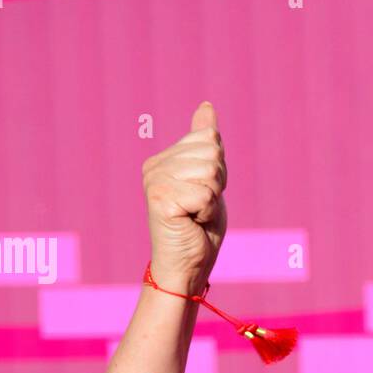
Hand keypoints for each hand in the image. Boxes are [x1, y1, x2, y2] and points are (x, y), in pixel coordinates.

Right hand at [142, 101, 227, 293]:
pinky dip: (207, 212)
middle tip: (200, 207)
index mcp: (164, 158)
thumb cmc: (200, 227)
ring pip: (210, 172)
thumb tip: (207, 107)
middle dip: (217, 183)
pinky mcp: (161, 199)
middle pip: (212, 153)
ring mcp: (155, 181)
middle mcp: (154, 166)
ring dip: (213, 199)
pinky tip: (192, 222)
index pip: (210, 139)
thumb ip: (205, 144)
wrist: (188, 266)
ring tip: (195, 215)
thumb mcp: (209, 179)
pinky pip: (205, 194)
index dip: (219, 169)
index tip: (203, 193)